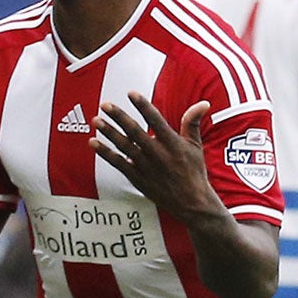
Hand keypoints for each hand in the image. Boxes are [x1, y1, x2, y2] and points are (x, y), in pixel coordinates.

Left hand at [91, 92, 219, 222]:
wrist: (192, 203)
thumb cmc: (194, 172)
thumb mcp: (196, 146)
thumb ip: (192, 123)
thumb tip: (203, 103)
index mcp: (172, 144)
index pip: (155, 120)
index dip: (142, 106)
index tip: (131, 93)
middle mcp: (158, 154)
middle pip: (135, 132)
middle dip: (119, 117)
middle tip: (105, 105)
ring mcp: (146, 167)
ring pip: (124, 147)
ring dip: (109, 133)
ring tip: (96, 120)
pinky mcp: (138, 179)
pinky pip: (118, 164)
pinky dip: (105, 153)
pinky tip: (93, 143)